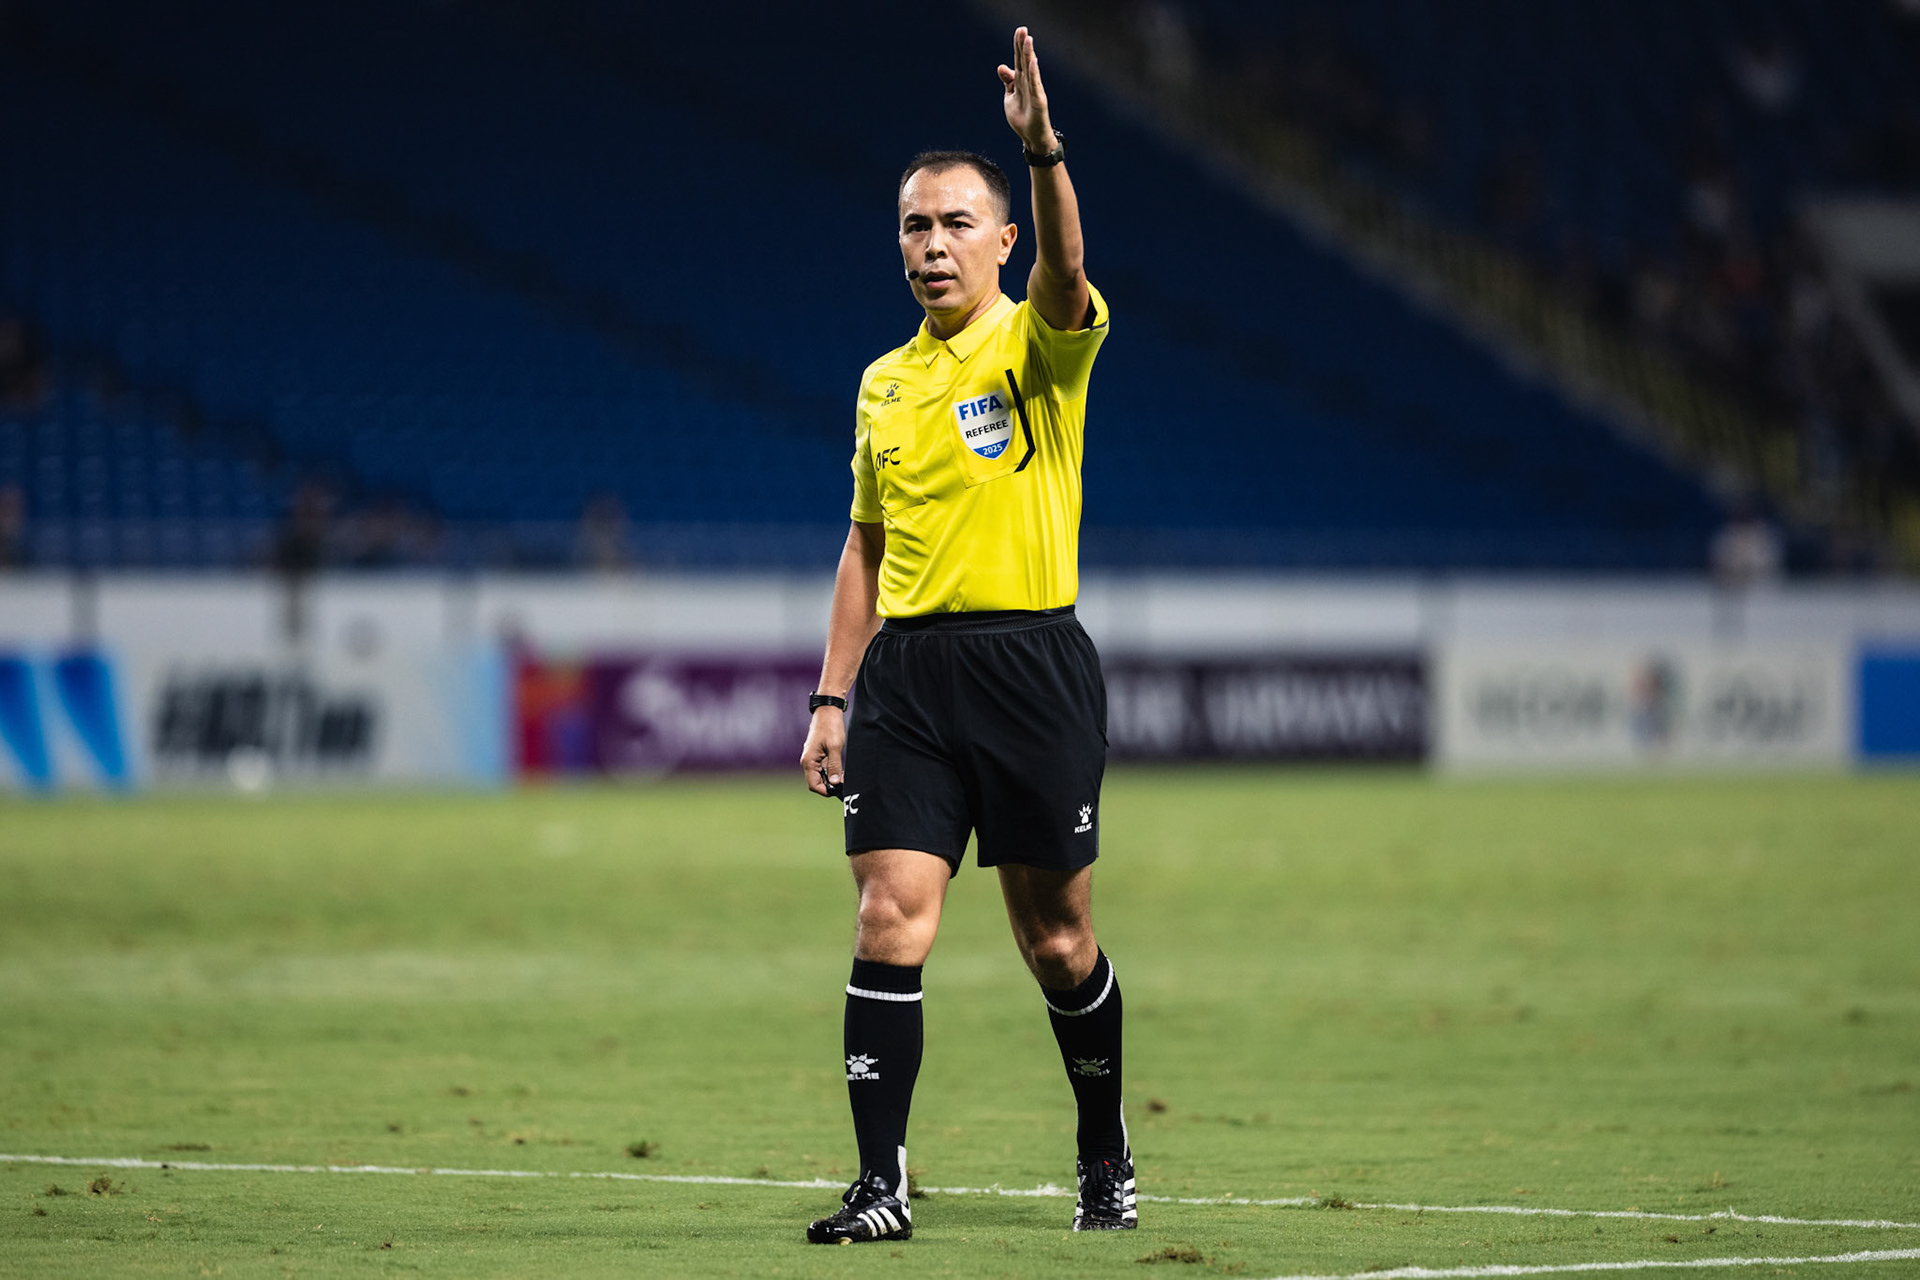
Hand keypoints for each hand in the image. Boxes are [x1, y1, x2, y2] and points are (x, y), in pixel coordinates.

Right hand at [800, 707, 845, 797]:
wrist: (827, 711)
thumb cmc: (830, 726)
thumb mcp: (835, 747)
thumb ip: (834, 766)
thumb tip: (835, 783)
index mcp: (808, 761)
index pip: (813, 785)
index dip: (825, 790)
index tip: (838, 790)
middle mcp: (808, 761)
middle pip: (816, 782)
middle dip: (829, 785)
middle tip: (843, 783)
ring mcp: (812, 758)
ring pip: (820, 776)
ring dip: (830, 779)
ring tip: (843, 776)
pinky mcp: (818, 755)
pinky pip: (822, 768)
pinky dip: (831, 772)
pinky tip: (840, 770)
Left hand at [999, 26, 1052, 153]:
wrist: (1031, 136)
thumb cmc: (1022, 117)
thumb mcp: (1010, 96)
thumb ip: (1007, 81)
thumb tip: (1001, 66)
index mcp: (1021, 82)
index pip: (1019, 60)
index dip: (1018, 46)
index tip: (1019, 31)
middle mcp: (1029, 83)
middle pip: (1025, 61)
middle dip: (1023, 45)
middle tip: (1022, 29)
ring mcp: (1035, 91)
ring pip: (1030, 70)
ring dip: (1029, 55)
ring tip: (1028, 40)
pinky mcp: (1038, 101)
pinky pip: (1035, 85)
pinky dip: (1034, 73)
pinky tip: (1033, 62)